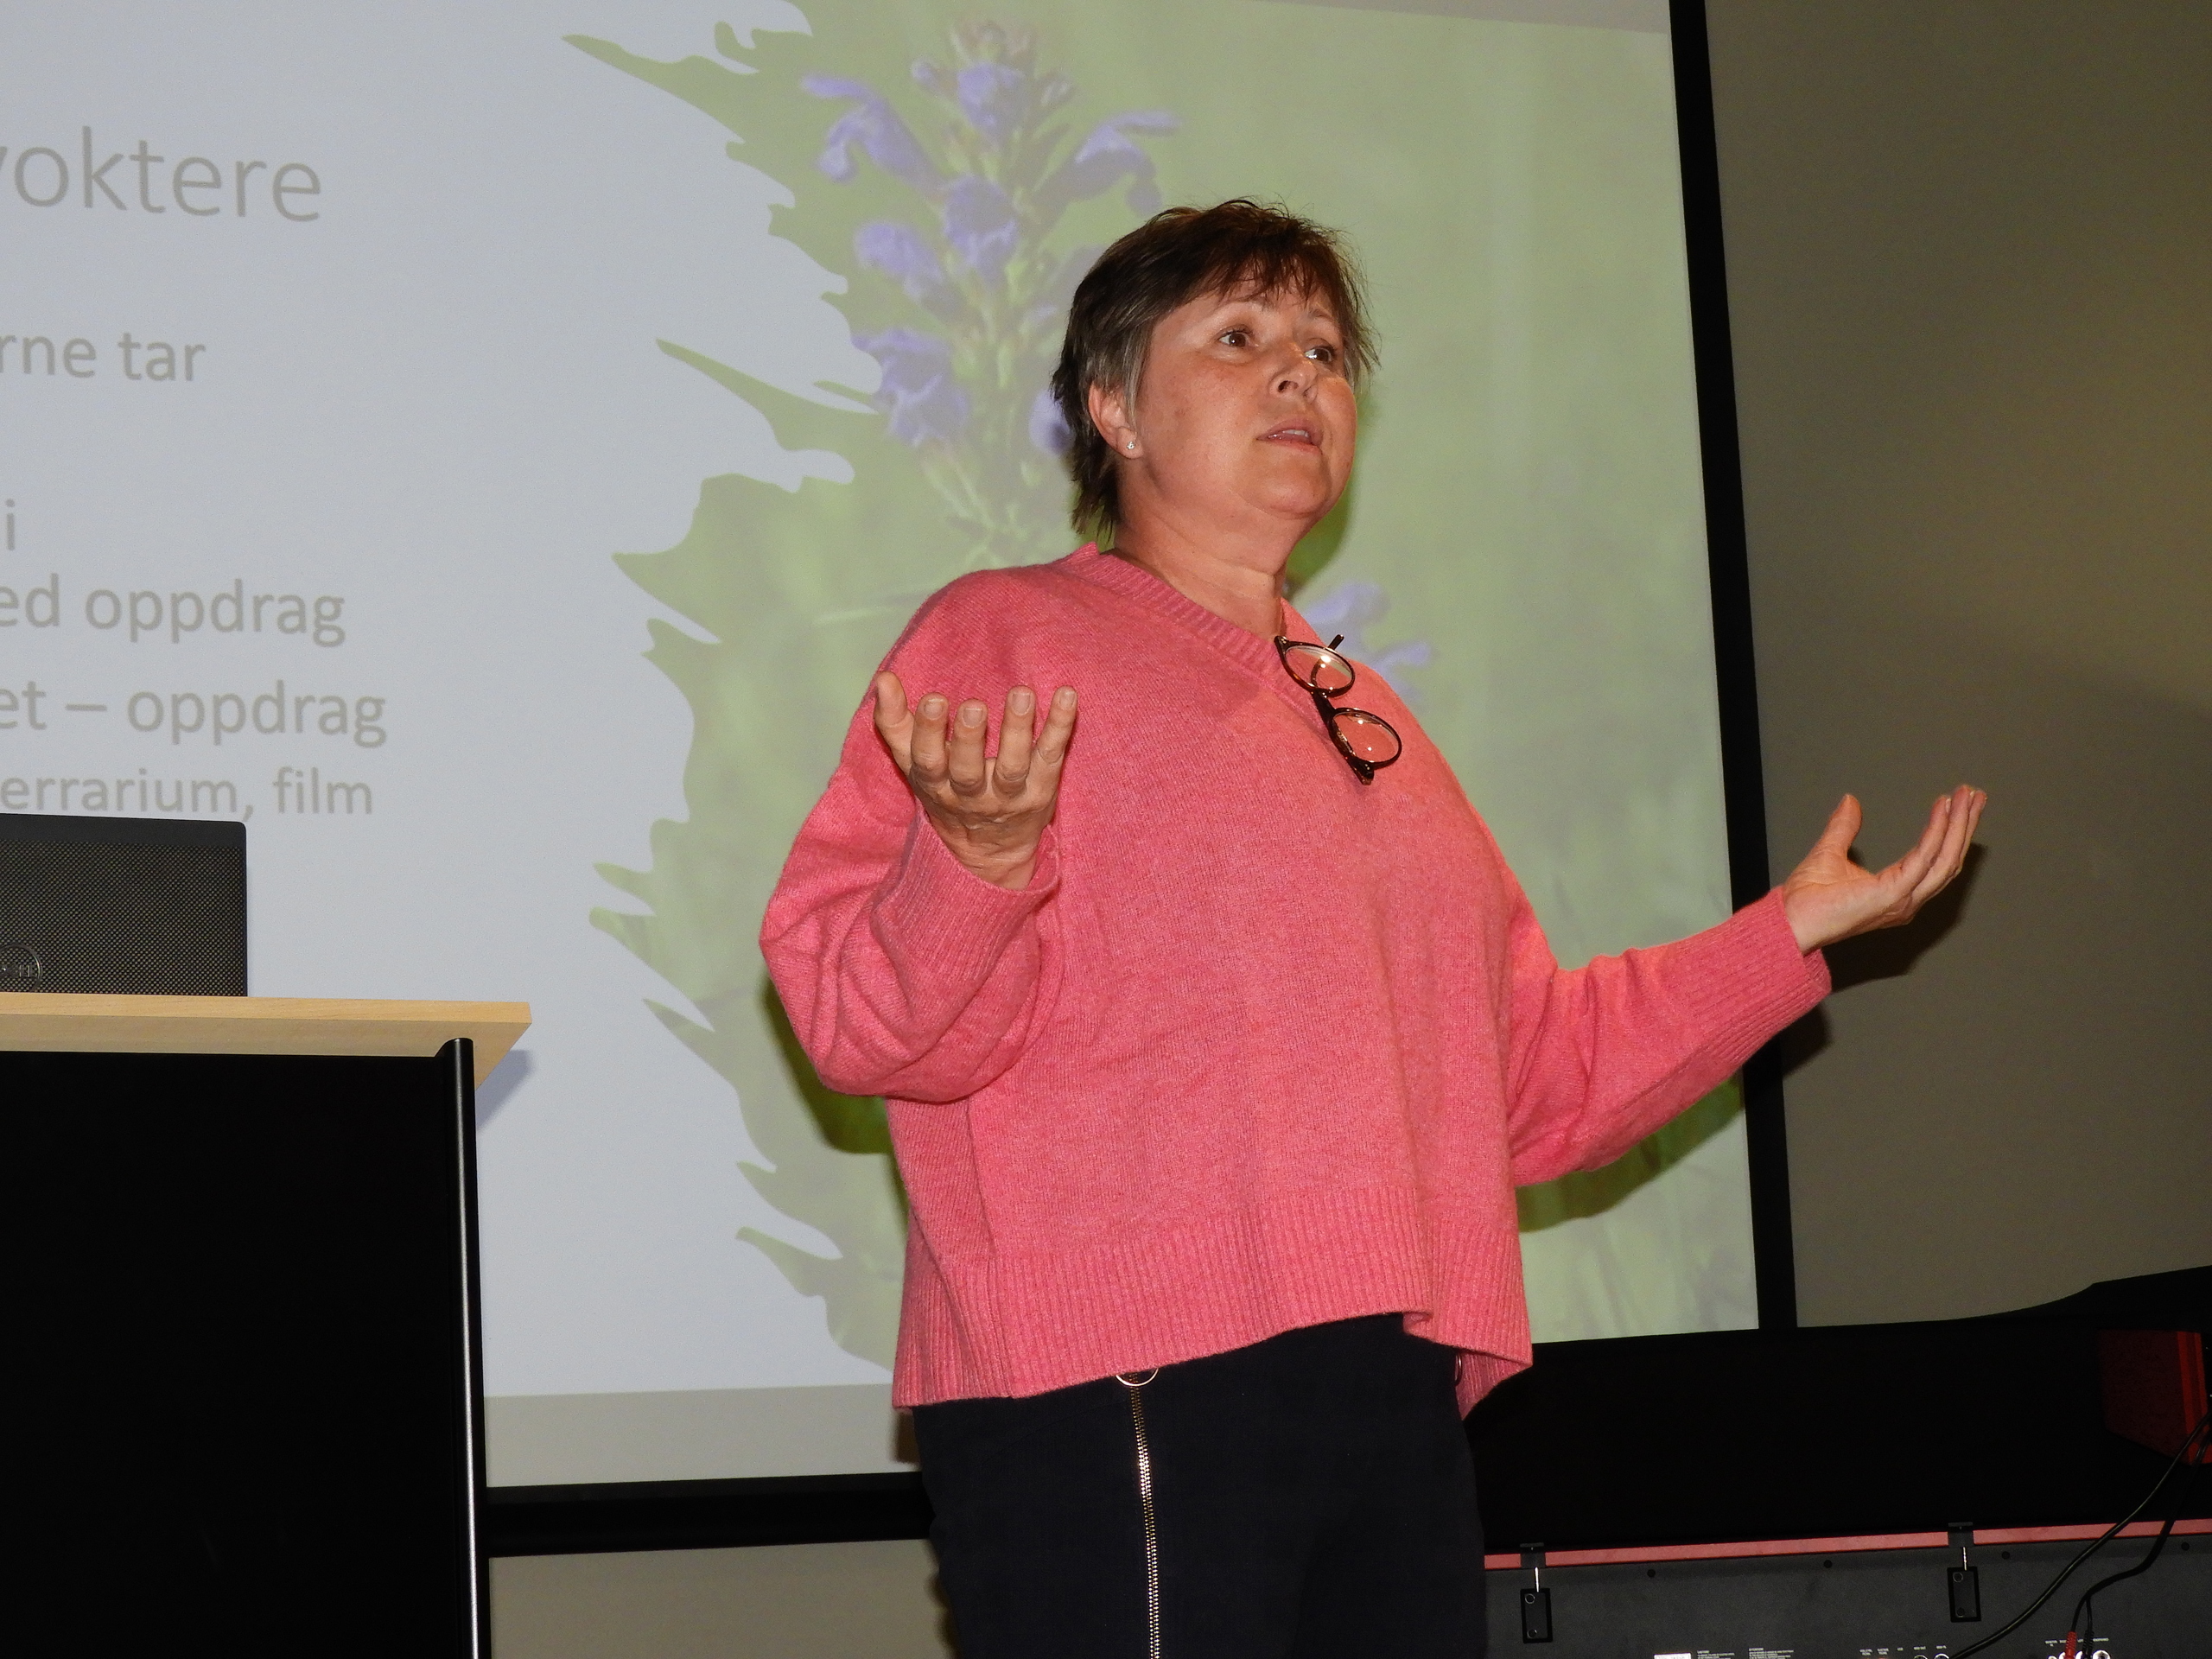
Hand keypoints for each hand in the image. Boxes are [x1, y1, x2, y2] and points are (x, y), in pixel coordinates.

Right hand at [873, 673, 1077, 890]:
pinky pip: (1052, 755)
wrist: (991, 849)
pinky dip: (1061, 726)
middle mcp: (973, 796)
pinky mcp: (1043, 787)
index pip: (928, 762)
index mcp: (937, 786)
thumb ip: (896, 723)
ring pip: (1013, 767)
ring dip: (1018, 730)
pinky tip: (1067, 695)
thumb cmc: (947, 791)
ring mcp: (1010, 795)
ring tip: (1022, 694)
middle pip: (968, 772)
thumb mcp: (914, 764)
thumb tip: (884, 679)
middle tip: (973, 707)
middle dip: (969, 739)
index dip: (929, 734)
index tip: (934, 700)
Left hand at [1782, 786, 1986, 952]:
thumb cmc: (1806, 899)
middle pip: (1949, 859)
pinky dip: (1936, 832)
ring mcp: (1903, 899)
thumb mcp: (1830, 852)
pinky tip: (1942, 810)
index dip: (1950, 832)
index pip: (1936, 860)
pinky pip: (1923, 859)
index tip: (1958, 803)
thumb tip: (1850, 801)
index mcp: (1897, 892)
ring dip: (1958, 825)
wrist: (1789, 920)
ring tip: (1967, 796)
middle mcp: (1907, 899)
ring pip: (1945, 859)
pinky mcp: (1893, 895)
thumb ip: (1844, 828)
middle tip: (1975, 795)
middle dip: (1965, 825)